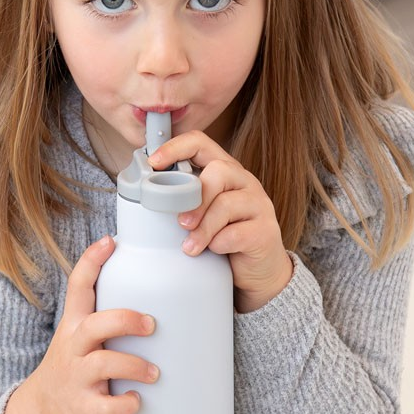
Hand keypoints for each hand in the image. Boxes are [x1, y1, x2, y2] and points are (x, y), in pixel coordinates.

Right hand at [23, 236, 159, 413]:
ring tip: (154, 372)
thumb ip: (105, 317)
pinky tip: (136, 401)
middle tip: (152, 325)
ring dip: (135, 366)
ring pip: (104, 363)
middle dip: (126, 320)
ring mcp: (76, 377)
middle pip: (96, 325)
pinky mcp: (82, 407)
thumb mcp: (78, 336)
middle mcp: (73, 347)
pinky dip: (124, 404)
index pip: (78, 287)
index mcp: (74, 325)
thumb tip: (153, 292)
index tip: (110, 241)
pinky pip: (106, 406)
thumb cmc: (72, 367)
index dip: (92, 261)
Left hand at [148, 131, 292, 312]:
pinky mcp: (265, 231)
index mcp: (224, 170)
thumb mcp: (201, 214)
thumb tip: (148, 197)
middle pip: (218, 171)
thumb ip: (182, 201)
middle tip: (181, 222)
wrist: (258, 270)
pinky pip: (237, 233)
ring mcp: (258, 204)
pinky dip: (219, 245)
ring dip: (203, 228)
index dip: (175, 147)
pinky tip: (215, 252)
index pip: (201, 143)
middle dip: (194, 198)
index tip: (155, 162)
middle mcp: (244, 181)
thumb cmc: (223, 237)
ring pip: (226, 204)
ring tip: (190, 246)